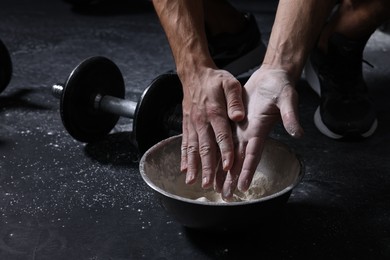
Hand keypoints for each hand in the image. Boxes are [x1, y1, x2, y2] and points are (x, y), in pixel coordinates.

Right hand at [179, 67, 244, 188]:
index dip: (225, 152)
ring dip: (193, 166)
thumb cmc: (215, 79)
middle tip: (207, 184)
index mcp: (214, 112)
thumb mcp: (230, 83)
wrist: (194, 73)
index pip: (222, 135)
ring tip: (192, 182)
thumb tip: (239, 116)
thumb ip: (235, 100)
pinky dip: (184, 157)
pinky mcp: (186, 125)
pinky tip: (184, 169)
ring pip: (192, 148)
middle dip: (206, 167)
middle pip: (205, 147)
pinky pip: (185, 143)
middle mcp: (201, 121)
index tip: (228, 167)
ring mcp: (192, 124)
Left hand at [218, 67, 303, 199]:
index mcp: (260, 130)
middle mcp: (249, 134)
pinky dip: (218, 151)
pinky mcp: (234, 121)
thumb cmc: (281, 87)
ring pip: (229, 153)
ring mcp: (241, 129)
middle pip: (238, 160)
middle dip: (232, 178)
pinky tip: (210, 161)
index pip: (253, 155)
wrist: (272, 77)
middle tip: (225, 196)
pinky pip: (223, 139)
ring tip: (216, 186)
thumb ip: (291, 116)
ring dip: (223, 170)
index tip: (242, 186)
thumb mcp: (288, 99)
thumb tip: (298, 133)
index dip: (247, 170)